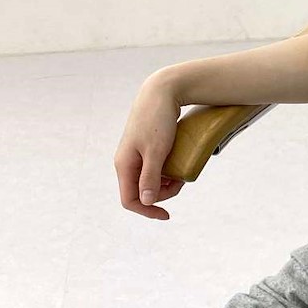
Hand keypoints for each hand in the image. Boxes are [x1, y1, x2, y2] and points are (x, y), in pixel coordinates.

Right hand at [114, 72, 184, 219]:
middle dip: (163, 194)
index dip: (147, 211)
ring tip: (183, 174)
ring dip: (167, 183)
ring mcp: (136, 155)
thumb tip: (145, 202)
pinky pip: (156, 169)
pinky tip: (179, 166)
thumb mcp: (156, 151)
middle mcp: (127, 162)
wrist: (161, 92)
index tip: (167, 215)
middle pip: (142, 192)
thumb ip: (150, 177)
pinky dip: (168, 172)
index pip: (130, 200)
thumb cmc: (158, 121)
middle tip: (182, 183)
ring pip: (150, 181)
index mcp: (124, 165)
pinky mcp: (146, 148)